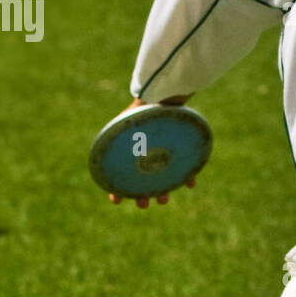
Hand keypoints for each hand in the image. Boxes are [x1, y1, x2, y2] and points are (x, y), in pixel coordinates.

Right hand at [107, 94, 195, 208]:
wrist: (167, 91)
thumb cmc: (145, 107)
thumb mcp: (127, 123)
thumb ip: (116, 140)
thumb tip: (105, 168)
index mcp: (131, 149)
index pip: (121, 173)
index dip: (117, 189)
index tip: (117, 201)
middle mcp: (148, 152)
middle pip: (144, 179)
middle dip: (143, 195)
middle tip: (144, 205)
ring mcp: (165, 150)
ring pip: (164, 176)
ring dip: (163, 190)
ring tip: (164, 201)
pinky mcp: (182, 147)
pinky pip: (186, 164)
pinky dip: (188, 174)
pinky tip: (190, 184)